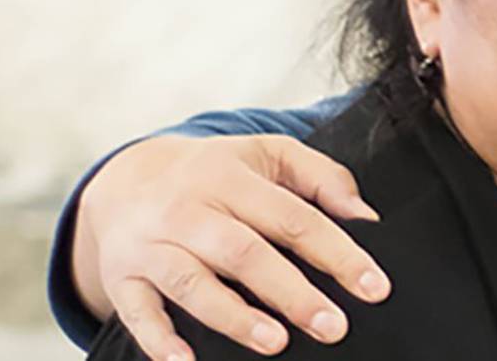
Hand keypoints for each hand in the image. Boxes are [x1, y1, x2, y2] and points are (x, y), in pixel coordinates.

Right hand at [71, 134, 390, 360]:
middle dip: (291, 292)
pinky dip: (160, 341)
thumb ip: (320, 177)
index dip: (337, 253)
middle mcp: (189, 210)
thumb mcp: (267, 155)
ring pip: (192, 283)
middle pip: (244, 253)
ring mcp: (152, 245)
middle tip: (333, 326)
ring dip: (234, 316)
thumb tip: (364, 216)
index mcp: (231, 178)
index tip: (373, 287)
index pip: (293, 217)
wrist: (127, 176)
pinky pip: (137, 312)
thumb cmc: (215, 172)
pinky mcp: (122, 277)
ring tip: (277, 341)